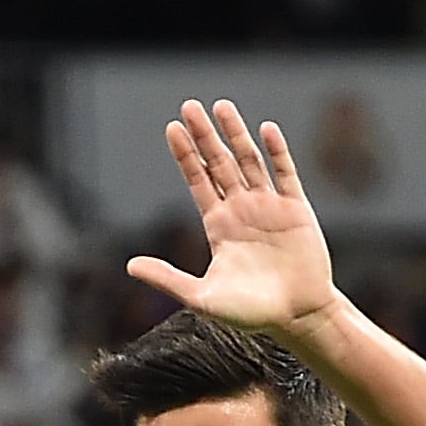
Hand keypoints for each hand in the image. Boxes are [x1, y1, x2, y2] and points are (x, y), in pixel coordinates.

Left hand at [126, 102, 339, 339]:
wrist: (296, 318)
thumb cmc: (250, 314)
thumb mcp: (201, 297)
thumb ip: (168, 279)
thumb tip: (129, 266)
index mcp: (218, 226)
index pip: (198, 181)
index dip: (186, 155)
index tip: (172, 129)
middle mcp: (241, 210)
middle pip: (219, 163)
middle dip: (204, 135)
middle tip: (189, 106)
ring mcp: (269, 207)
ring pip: (249, 161)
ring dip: (236, 134)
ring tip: (221, 107)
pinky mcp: (296, 209)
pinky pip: (285, 174)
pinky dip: (277, 151)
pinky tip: (266, 129)